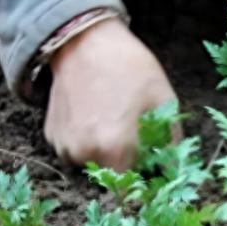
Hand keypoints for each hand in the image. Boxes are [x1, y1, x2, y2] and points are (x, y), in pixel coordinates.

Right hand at [45, 18, 179, 170]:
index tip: (150, 159)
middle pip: (114, 174)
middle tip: (134, 131)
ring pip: (93, 163)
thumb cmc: (129, 68)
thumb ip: (171, 142)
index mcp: (115, 148)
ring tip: (113, 117)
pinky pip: (76, 149)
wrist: (84, 41)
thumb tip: (175, 169)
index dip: (145, 174)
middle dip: (127, 161)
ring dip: (105, 150)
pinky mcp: (51, 135)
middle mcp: (84, 153)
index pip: (134, 185)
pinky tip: (95, 113)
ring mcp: (64, 145)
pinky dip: (86, 139)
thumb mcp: (164, 101)